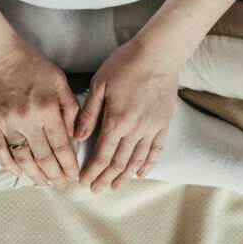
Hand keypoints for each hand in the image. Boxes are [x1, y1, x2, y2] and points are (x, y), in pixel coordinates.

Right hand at [0, 37, 80, 189]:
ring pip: (22, 158)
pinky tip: (18, 174)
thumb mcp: (58, 80)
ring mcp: (7, 123)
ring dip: (34, 174)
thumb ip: (69, 107)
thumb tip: (74, 133)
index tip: (74, 175)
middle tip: (61, 185)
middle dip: (55, 175)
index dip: (69, 164)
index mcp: (47, 109)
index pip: (62, 146)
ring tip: (43, 184)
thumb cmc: (30, 64)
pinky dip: (9, 165)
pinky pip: (0, 150)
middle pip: (44, 157)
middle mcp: (27, 120)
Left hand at [75, 38, 178, 191]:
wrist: (158, 54)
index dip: (92, 171)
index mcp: (116, 121)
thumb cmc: (125, 65)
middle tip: (95, 189)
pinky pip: (156, 150)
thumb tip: (78, 136)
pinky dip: (148, 164)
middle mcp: (135, 130)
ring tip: (115, 186)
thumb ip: (89, 113)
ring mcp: (151, 128)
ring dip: (124, 176)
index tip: (83, 182)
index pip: (101, 155)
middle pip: (118, 162)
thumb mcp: (99, 84)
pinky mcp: (163, 124)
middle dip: (105, 178)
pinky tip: (140, 173)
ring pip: (136, 160)